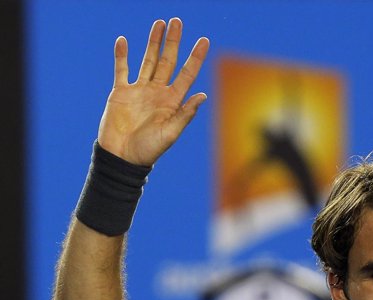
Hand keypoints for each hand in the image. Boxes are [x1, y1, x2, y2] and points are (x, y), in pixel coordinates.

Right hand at [97, 18, 209, 165]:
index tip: (204, 40)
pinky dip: (122, 56)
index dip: (196, 57)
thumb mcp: (170, 133)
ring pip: (148, 60)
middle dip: (173, 41)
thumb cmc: (149, 150)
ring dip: (154, 42)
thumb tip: (203, 95)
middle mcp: (158, 92)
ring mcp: (139, 91)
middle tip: (178, 21)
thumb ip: (185, 114)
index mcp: (172, 101)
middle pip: (168, 61)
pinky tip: (124, 41)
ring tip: (160, 24)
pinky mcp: (121, 92)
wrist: (122, 157)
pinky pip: (122, 70)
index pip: (187, 74)